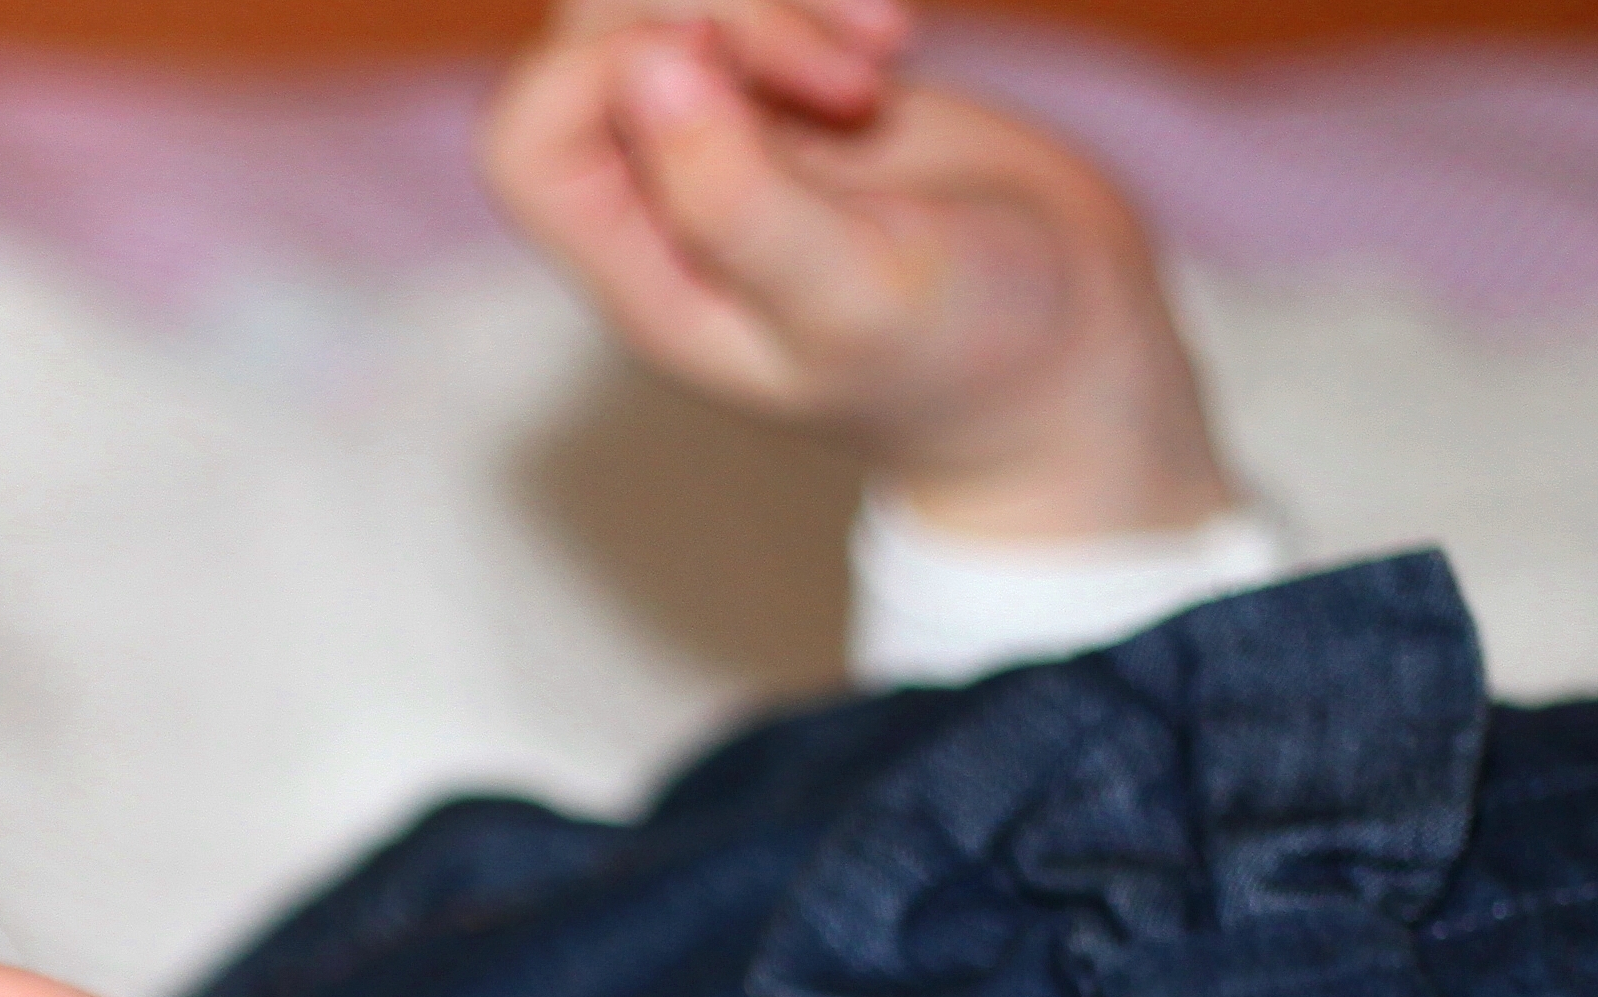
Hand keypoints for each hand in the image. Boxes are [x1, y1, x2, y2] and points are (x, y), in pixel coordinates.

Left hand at [480, 3, 1233, 535]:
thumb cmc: (963, 361)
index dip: (613, 67)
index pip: (531, 137)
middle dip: (719, 6)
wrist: (1065, 354)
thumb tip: (645, 66)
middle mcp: (659, 199)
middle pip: (594, 31)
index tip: (745, 83)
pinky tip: (901, 37)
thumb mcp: (859, 297)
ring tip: (889, 53)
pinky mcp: (791, 81)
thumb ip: (740, 200)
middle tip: (856, 80)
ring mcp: (721, 131)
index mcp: (644, 274)